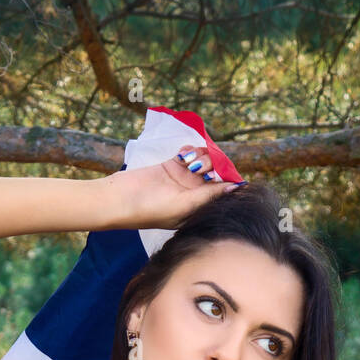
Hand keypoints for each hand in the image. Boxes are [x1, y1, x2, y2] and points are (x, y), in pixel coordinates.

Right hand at [106, 146, 241, 230]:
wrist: (122, 200)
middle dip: (213, 166)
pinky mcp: (173, 165)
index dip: (227, 180)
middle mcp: (194, 194)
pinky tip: (183, 154)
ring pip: (204, 161)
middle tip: (198, 167)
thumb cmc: (152, 210)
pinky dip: (191, 150)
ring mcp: (183, 179)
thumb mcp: (185, 205)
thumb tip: (236, 188)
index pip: (222, 192)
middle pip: (216, 174)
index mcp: (199, 208)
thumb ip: (210, 195)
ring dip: (202, 156)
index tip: (224, 172)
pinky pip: (190, 153)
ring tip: (188, 161)